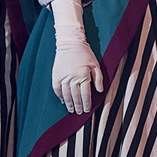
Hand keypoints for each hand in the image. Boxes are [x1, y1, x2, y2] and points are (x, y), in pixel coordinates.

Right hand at [48, 0, 102, 115]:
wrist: (70, 44)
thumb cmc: (85, 54)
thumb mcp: (96, 65)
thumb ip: (98, 78)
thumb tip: (100, 91)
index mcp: (83, 76)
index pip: (85, 94)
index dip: (87, 103)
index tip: (88, 110)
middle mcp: (72, 78)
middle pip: (75, 96)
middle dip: (78, 106)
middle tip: (80, 113)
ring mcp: (63, 77)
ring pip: (66, 94)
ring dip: (69, 104)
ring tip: (71, 110)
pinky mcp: (56, 75)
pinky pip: (57, 89)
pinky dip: (60, 96)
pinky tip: (63, 101)